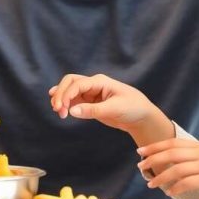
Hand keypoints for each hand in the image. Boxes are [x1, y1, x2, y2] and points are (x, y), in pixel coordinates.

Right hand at [48, 73, 172, 144]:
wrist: (141, 117)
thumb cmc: (132, 108)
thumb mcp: (114, 109)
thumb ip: (93, 110)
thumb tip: (71, 111)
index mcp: (100, 81)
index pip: (77, 84)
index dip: (66, 94)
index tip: (61, 108)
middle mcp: (93, 85)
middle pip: (70, 82)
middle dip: (61, 94)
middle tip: (57, 109)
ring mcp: (91, 94)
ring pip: (70, 91)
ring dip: (62, 99)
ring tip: (58, 111)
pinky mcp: (90, 103)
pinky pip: (74, 100)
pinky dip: (66, 103)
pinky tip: (60, 109)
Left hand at [137, 138, 198, 198]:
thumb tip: (179, 165)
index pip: (173, 142)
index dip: (155, 146)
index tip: (142, 151)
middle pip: (171, 152)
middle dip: (152, 158)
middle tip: (140, 166)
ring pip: (176, 168)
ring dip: (160, 176)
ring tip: (151, 184)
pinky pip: (186, 182)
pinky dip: (175, 187)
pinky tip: (170, 193)